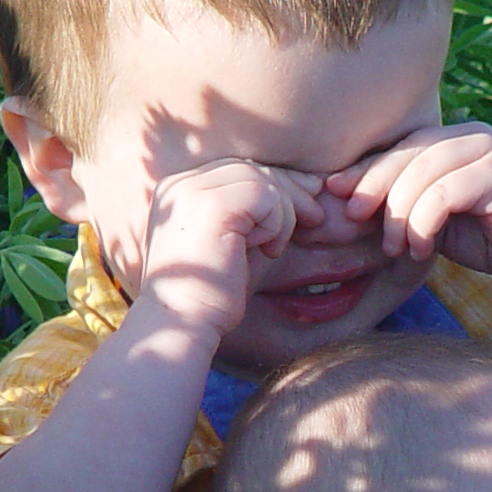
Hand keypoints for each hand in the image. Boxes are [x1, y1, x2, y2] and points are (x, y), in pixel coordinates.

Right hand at [134, 159, 322, 334]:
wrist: (185, 323)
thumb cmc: (213, 292)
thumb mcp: (237, 241)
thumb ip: (255, 211)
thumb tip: (305, 183)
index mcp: (176, 190)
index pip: (236, 169)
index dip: (275, 183)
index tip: (306, 199)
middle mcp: (178, 183)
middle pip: (250, 168)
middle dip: (289, 191)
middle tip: (315, 216)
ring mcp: (191, 191)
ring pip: (261, 180)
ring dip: (282, 216)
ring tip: (274, 248)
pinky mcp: (212, 205)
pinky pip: (265, 196)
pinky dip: (276, 224)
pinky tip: (268, 251)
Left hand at [325, 122, 491, 286]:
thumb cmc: (488, 238)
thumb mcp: (434, 219)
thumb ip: (402, 204)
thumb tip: (343, 202)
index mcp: (453, 139)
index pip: (398, 148)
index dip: (363, 171)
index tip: (334, 196)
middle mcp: (471, 136)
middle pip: (405, 154)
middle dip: (372, 188)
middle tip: (352, 220)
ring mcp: (489, 151)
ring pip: (421, 173)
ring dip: (399, 214)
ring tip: (394, 247)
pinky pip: (444, 193)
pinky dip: (423, 223)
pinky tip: (420, 249)